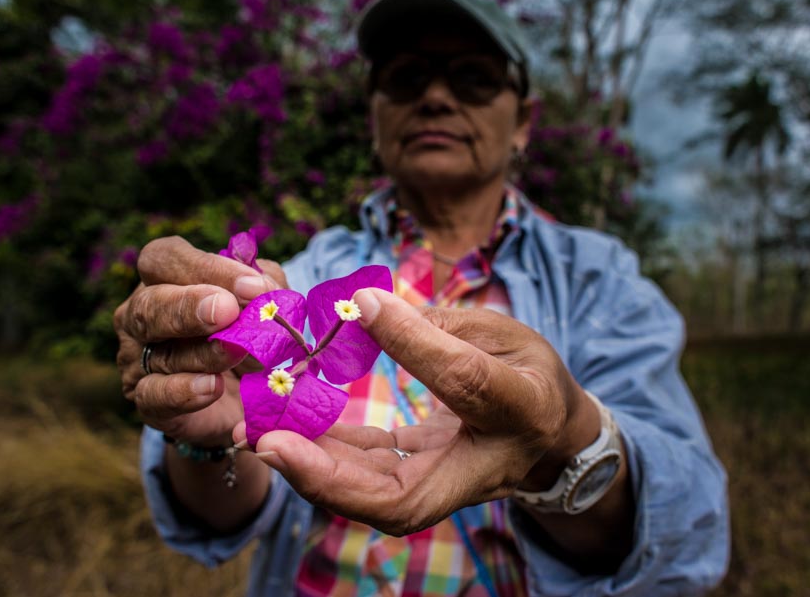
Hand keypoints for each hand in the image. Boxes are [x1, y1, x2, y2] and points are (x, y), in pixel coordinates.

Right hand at [114, 236, 284, 444]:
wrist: (249, 392)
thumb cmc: (250, 332)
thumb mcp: (263, 302)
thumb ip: (265, 289)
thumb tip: (265, 291)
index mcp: (165, 277)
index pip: (166, 258)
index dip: (206, 267)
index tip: (251, 286)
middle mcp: (142, 314)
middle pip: (149, 304)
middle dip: (188, 306)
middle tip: (227, 311)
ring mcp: (138, 359)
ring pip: (160, 353)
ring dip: (204, 352)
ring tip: (237, 351)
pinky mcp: (147, 399)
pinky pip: (154, 395)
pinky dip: (183, 391)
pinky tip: (211, 387)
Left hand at [238, 287, 599, 535]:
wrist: (548, 430)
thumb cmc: (528, 371)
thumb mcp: (502, 332)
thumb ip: (438, 326)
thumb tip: (364, 308)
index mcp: (521, 406)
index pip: (467, 382)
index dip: (417, 347)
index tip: (366, 307)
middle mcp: (486, 465)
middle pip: (406, 498)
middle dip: (329, 479)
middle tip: (267, 442)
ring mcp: (452, 486)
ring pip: (377, 501)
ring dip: (313, 472)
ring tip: (260, 433)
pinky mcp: (424, 484)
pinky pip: (372, 482)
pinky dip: (327, 460)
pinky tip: (290, 431)